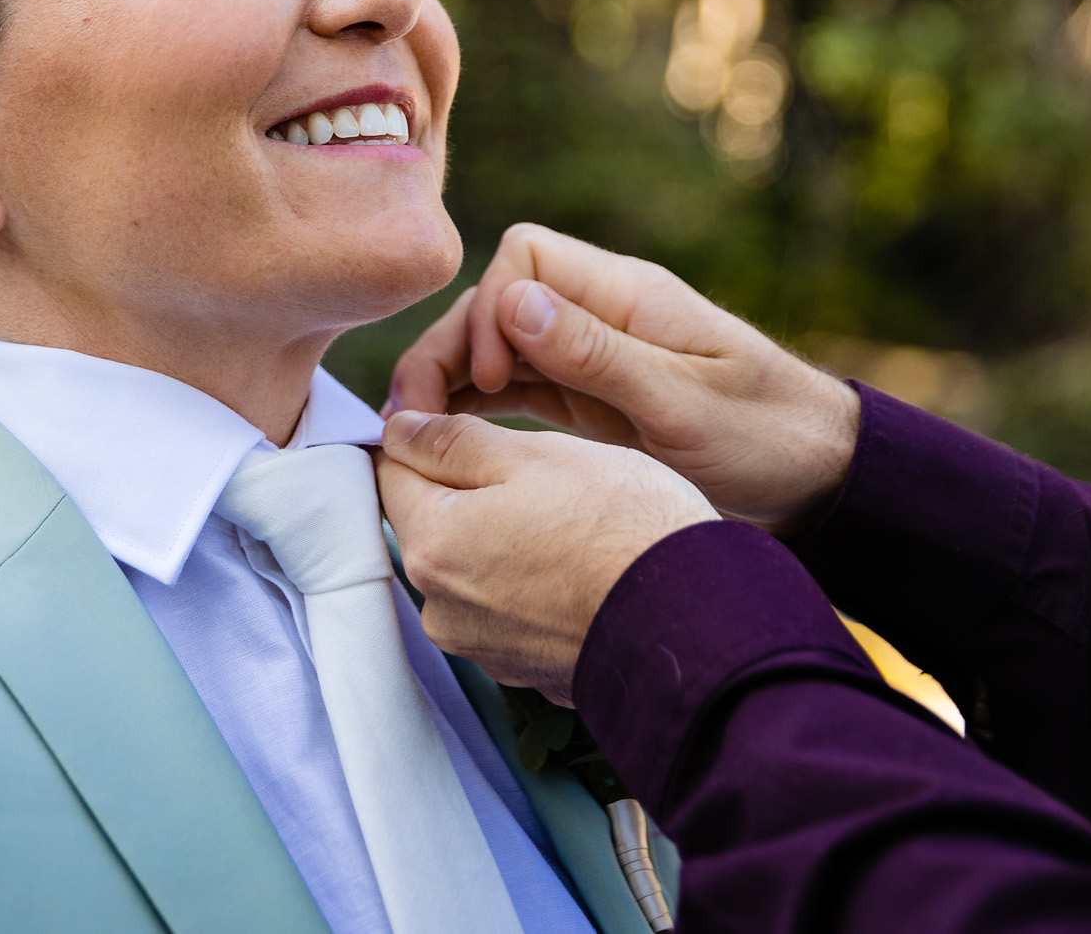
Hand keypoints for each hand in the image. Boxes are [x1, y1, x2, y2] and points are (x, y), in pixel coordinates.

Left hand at [375, 409, 717, 704]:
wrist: (699, 623)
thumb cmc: (623, 529)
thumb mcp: (535, 456)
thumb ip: (452, 440)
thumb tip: (399, 429)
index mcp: (432, 545)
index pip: (391, 472)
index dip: (423, 435)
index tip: (466, 421)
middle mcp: (442, 608)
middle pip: (430, 523)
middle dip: (467, 489)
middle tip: (536, 470)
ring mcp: (484, 646)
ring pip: (472, 566)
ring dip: (501, 537)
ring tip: (569, 519)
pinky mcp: (527, 669)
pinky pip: (511, 609)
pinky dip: (533, 582)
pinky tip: (581, 566)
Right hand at [387, 224, 860, 534]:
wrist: (821, 478)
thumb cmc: (768, 436)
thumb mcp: (685, 404)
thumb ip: (598, 355)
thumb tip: (509, 301)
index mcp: (627, 295)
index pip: (523, 258)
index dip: (491, 311)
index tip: (492, 383)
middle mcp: (601, 314)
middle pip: (495, 301)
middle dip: (450, 348)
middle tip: (418, 417)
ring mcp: (591, 356)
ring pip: (493, 344)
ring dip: (450, 380)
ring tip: (414, 433)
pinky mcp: (587, 397)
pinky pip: (514, 386)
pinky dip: (474, 407)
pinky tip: (447, 438)